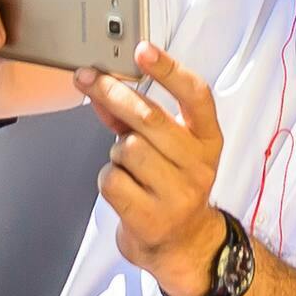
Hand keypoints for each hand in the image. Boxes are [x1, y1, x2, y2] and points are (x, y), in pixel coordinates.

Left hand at [85, 46, 229, 295]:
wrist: (184, 246)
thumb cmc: (171, 185)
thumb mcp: (167, 148)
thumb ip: (137, 118)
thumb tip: (100, 86)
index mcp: (208, 139)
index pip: (196, 96)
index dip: (169, 70)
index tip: (143, 49)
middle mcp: (199, 165)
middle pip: (149, 118)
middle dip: (113, 94)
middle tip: (87, 78)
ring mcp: (178, 194)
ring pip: (126, 149)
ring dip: (116, 154)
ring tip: (130, 168)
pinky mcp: (152, 218)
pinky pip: (112, 180)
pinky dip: (109, 179)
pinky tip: (124, 189)